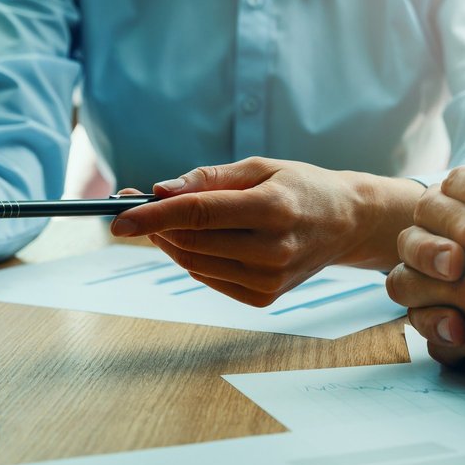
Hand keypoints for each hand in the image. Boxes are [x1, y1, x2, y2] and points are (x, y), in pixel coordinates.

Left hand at [108, 157, 422, 306]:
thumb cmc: (299, 187)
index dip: (153, 216)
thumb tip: (159, 191)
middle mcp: (274, 249)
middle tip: (135, 208)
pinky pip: (209, 278)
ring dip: (171, 243)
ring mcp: (271, 279)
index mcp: (273, 208)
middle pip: (192, 242)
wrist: (346, 223)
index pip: (199, 213)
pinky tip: (203, 242)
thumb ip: (207, 179)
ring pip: (195, 263)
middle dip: (155, 226)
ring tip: (170, 221)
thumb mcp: (259, 167)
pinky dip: (194, 260)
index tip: (118, 217)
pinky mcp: (266, 297)